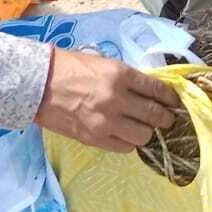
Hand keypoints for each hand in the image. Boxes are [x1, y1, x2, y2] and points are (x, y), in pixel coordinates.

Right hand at [33, 48, 179, 152]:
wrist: (37, 84)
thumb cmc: (69, 68)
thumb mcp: (103, 64)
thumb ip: (126, 78)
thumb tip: (148, 91)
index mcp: (120, 74)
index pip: (157, 89)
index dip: (170, 97)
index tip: (174, 102)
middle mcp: (117, 99)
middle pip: (155, 114)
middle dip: (166, 118)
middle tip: (168, 119)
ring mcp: (106, 122)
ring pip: (143, 135)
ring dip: (149, 132)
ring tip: (146, 129)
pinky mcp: (95, 138)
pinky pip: (125, 147)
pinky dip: (130, 142)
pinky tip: (128, 136)